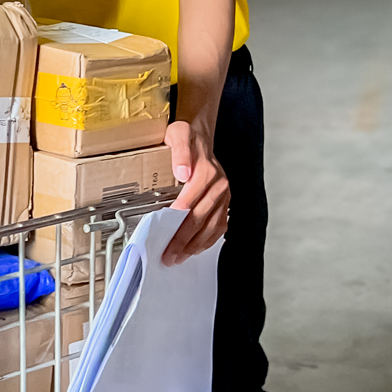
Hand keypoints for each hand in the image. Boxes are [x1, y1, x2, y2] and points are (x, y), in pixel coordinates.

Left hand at [162, 118, 229, 264]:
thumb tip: (182, 172)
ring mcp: (225, 196)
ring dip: (195, 245)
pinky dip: (208, 241)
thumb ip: (179, 151)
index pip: (191, 200)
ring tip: (179, 257)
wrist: (200, 137)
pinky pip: (220, 226)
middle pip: (201, 218)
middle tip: (169, 254)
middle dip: (183, 239)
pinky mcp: (225, 204)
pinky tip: (195, 249)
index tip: (166, 234)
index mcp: (208, 171)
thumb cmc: (186, 137)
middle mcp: (220, 185)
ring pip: (212, 226)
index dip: (178, 220)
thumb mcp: (178, 134)